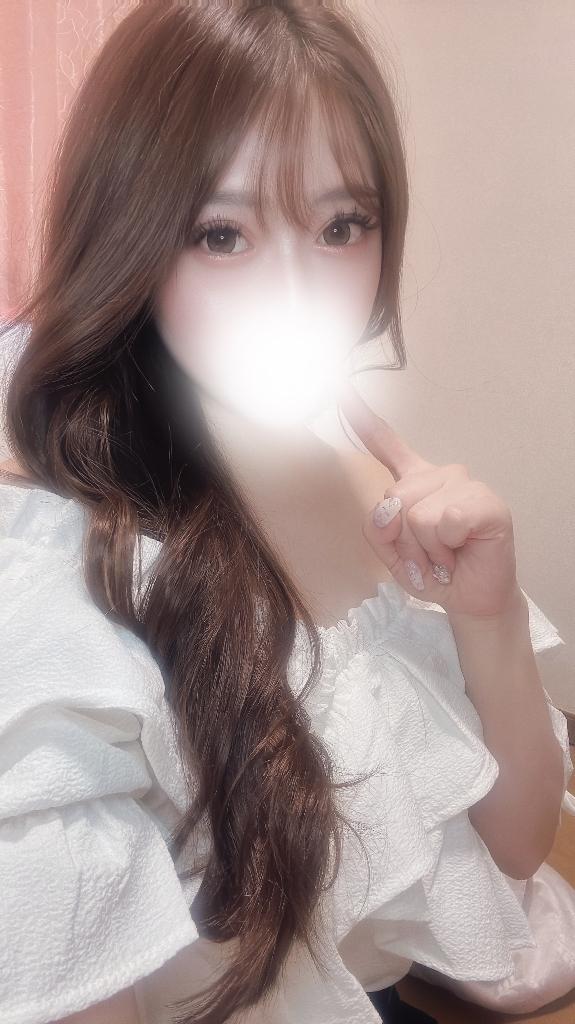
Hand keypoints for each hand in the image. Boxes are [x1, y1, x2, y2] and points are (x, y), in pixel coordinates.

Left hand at [337, 377, 521, 619]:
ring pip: (418, 515)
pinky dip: (447, 548)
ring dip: (426, 550)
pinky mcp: (486, 502)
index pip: (387, 445)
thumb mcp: (391, 555)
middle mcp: (438, 475)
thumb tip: (390, 509)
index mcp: (413, 482)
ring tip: (443, 557)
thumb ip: (378, 530)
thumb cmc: (432, 572)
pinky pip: (447, 521)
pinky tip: (460, 550)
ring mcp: (464, 485)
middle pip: (394, 498)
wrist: (470, 599)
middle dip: (403, 542)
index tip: (341, 391)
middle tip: (425, 557)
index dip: (364, 420)